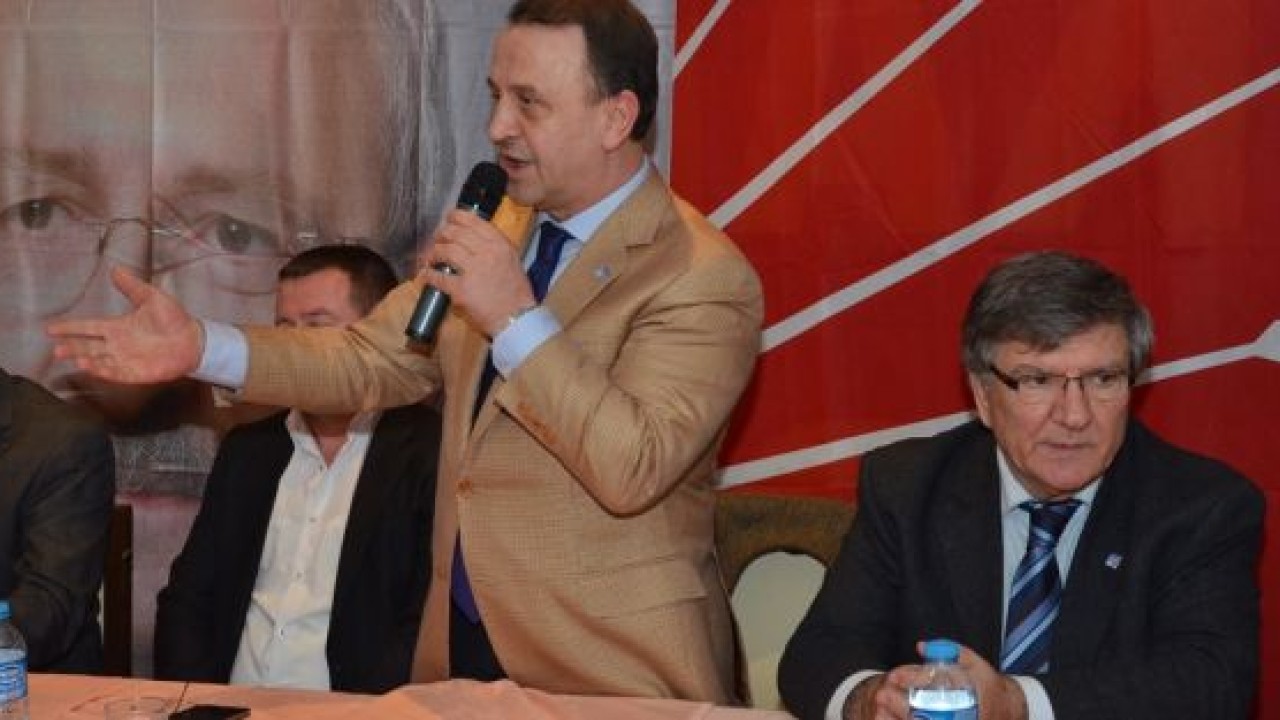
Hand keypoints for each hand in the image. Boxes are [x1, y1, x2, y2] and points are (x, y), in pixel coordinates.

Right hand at [46, 266, 203, 383]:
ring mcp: (126, 359)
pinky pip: (116, 373)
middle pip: (89, 347)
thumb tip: (116, 269)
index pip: (88, 327)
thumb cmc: (174, 319)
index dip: (70, 328)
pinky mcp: (136, 372)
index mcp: (118, 327)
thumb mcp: (152, 297)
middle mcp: (118, 344)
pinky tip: (92, 367)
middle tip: (56, 349)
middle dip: (72, 348)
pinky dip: (104, 371)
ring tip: (74, 358)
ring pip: (100, 361)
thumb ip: (132, 286)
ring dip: (86, 361)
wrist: (194, 340)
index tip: (51, 328)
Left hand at [419, 209, 534, 337]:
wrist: (517, 318)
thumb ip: (494, 247)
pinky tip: (426, 275)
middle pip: (455, 233)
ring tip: (431, 257)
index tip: (448, 219)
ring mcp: (473, 270)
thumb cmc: (516, 292)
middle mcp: (486, 252)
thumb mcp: (512, 261)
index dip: (455, 217)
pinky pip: (438, 277)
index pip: (473, 221)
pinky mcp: (461, 289)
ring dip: (433, 253)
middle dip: (442, 235)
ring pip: (445, 251)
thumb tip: (473, 238)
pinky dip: (428, 275)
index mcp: (500, 244)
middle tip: (437, 241)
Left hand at [843, 643, 1027, 719]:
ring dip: (902, 718)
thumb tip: (922, 647)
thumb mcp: (975, 663)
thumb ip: (950, 651)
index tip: (894, 676)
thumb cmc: (988, 685)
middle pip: (928, 711)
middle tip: (881, 695)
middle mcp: (966, 712)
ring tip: (881, 713)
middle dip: (901, 704)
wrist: (1009, 710)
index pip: (935, 682)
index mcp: (970, 690)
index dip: (913, 678)